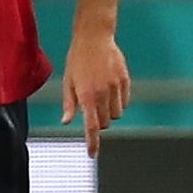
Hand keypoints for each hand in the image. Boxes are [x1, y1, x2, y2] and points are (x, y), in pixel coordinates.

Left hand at [62, 32, 129, 157]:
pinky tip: (110, 88)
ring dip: (109, 112)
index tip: (92, 154)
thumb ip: (69, 103)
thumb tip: (67, 121)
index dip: (93, 143)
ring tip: (101, 96)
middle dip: (98, 121)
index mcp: (86, 95)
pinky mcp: (125, 80)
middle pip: (105, 122)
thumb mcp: (68, 81)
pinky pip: (125, 101)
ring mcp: (115, 87)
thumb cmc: (78, 59)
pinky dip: (119, 101)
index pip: (91, 126)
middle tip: (91, 107)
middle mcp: (102, 93)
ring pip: (117, 114)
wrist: (94, 37)